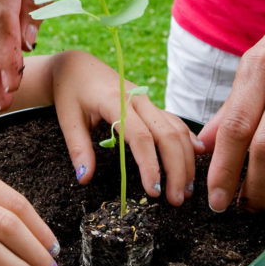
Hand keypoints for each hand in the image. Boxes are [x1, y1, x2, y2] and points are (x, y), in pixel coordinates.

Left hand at [50, 50, 198, 206]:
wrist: (77, 66)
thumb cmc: (71, 92)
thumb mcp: (67, 119)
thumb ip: (78, 148)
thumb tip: (84, 178)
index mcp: (115, 101)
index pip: (140, 136)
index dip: (150, 165)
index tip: (153, 191)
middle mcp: (138, 99)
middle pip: (167, 135)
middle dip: (176, 169)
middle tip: (177, 199)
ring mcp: (148, 100)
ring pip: (176, 129)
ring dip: (186, 159)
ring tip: (187, 189)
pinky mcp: (152, 104)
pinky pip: (175, 122)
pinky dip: (188, 139)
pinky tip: (197, 156)